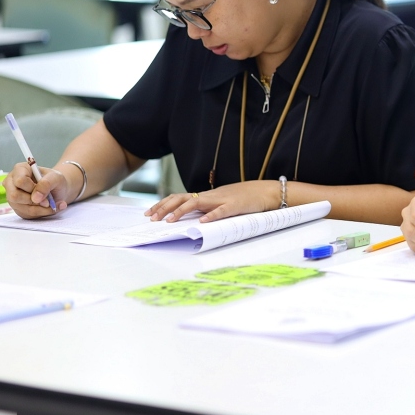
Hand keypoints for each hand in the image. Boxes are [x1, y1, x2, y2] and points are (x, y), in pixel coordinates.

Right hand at [4, 163, 69, 217]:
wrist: (57, 190)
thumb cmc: (54, 180)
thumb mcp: (56, 178)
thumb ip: (46, 184)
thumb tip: (35, 198)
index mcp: (20, 169)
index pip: (19, 181)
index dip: (32, 188)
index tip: (44, 190)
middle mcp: (11, 182)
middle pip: (14, 196)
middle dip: (34, 201)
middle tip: (48, 200)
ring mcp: (12, 196)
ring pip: (21, 207)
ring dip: (40, 209)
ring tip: (52, 204)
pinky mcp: (17, 208)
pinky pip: (26, 214)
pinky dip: (41, 213)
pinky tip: (49, 208)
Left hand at [146, 181, 278, 222]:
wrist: (265, 192)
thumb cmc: (243, 199)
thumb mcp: (221, 202)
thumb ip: (207, 208)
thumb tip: (190, 218)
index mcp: (206, 196)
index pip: (179, 197)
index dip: (163, 204)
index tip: (149, 213)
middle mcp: (210, 196)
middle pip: (182, 198)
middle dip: (165, 208)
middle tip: (152, 218)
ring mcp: (222, 200)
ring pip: (197, 202)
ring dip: (181, 211)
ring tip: (169, 221)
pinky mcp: (235, 206)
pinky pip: (222, 211)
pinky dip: (211, 216)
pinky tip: (202, 222)